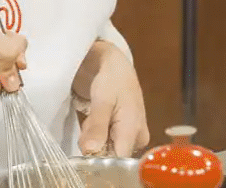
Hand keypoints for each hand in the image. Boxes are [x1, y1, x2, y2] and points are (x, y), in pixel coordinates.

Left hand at [77, 41, 149, 156]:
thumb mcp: (102, 99)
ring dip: (95, 136)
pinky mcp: (125, 132)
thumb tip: (91, 151)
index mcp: (134, 130)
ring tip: (95, 115)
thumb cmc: (111, 78)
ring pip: (107, 148)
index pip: (119, 161)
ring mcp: (132, 135)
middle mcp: (137, 137)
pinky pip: (107, 141)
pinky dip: (97, 133)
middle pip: (111, 155)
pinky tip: (97, 118)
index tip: (88, 143)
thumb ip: (97, 126)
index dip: (100, 158)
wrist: (114, 63)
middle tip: (92, 120)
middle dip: (95, 143)